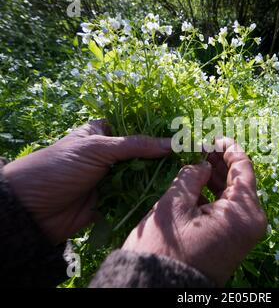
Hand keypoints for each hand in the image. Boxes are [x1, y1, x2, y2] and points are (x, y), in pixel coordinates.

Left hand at [3, 120, 171, 243]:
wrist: (31, 209)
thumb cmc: (59, 167)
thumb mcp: (97, 148)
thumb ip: (136, 146)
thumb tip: (172, 143)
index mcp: (103, 133)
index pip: (137, 126)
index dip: (159, 129)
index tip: (184, 133)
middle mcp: (110, 154)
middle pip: (143, 153)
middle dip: (163, 156)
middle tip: (190, 155)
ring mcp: (112, 177)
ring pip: (142, 175)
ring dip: (158, 176)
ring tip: (186, 174)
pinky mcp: (113, 199)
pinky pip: (136, 195)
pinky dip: (149, 195)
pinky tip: (169, 192)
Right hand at [122, 138, 266, 285]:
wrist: (159, 289)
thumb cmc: (166, 247)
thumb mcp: (175, 204)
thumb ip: (191, 176)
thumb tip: (201, 165)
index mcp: (244, 211)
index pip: (243, 167)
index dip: (229, 148)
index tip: (213, 138)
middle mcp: (251, 222)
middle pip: (240, 181)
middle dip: (221, 162)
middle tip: (201, 148)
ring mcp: (244, 233)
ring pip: (234, 195)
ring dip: (218, 177)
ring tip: (199, 162)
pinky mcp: (233, 241)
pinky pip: (229, 210)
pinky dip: (216, 195)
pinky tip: (200, 183)